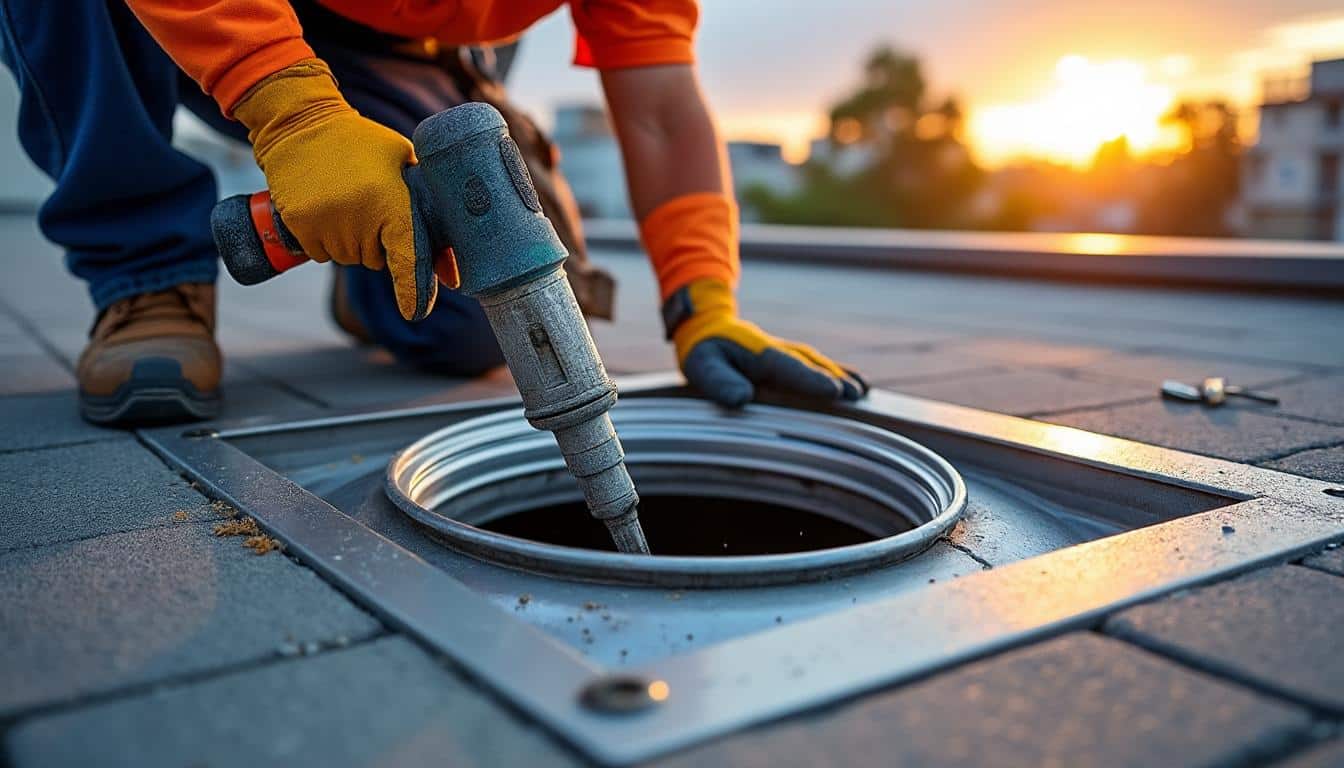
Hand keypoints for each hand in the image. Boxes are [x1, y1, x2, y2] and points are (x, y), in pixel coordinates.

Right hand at [234, 59, 436, 320]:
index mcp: (391, 202)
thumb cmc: (362, 144)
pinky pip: (320, 252)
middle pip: (376, 260)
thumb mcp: (404, 164)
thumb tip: (452, 273)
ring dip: (351, 241)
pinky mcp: (298, 225)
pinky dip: (325, 239)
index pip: (408, 259)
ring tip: (345, 200)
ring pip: (348, 257)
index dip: (414, 289)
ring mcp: (324, 223)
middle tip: (369, 204)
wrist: (300, 121)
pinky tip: (325, 207)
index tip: (417, 312)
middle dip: (378, 242)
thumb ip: (429, 215)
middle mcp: (358, 218)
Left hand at [668, 280, 866, 407]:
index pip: (789, 368)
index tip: (834, 391)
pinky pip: (816, 364)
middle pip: (810, 365)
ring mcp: (786, 353)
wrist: (708, 325)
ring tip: (862, 391)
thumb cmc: (705, 352)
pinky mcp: (789, 358)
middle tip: (856, 394)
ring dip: (840, 375)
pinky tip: (855, 383)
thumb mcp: (702, 366)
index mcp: (758, 353)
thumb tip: (742, 398)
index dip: (811, 380)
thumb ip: (721, 382)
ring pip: (817, 363)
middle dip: (834, 379)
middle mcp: (777, 351)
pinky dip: (837, 372)